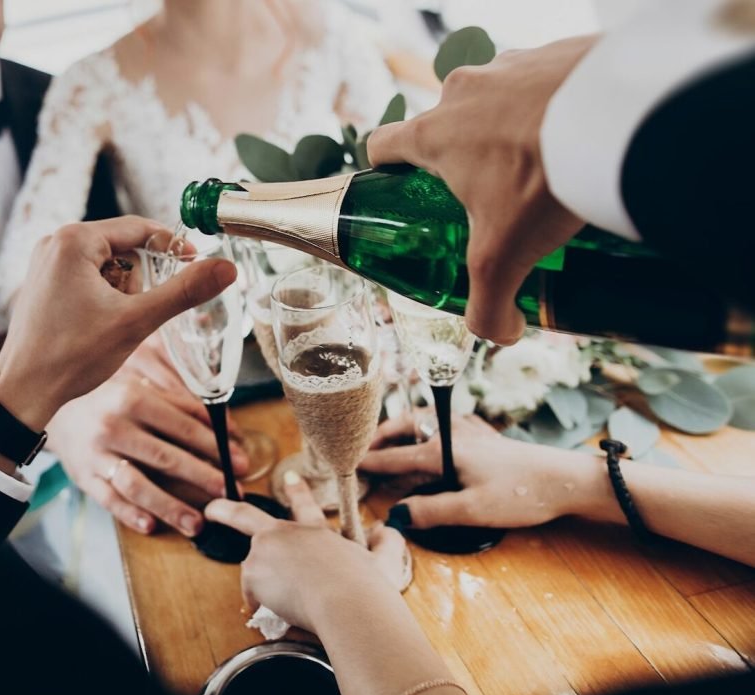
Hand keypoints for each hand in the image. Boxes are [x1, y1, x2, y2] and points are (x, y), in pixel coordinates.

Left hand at [0, 217, 235, 430]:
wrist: (23, 391)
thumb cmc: (72, 355)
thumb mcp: (137, 321)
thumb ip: (184, 291)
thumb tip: (226, 268)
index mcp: (74, 240)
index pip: (139, 228)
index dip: (172, 246)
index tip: (195, 264)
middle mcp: (55, 243)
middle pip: (123, 247)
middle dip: (139, 281)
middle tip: (134, 313)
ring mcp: (46, 263)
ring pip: (108, 265)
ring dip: (122, 293)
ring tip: (110, 324)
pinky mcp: (44, 283)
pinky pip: (88, 278)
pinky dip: (105, 298)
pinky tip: (98, 326)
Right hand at [47, 372, 248, 535]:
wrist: (56, 411)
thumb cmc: (111, 401)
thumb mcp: (144, 391)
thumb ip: (182, 406)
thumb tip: (227, 427)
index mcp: (134, 399)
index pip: (184, 427)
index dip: (216, 447)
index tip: (241, 462)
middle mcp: (115, 426)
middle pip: (166, 458)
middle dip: (204, 478)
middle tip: (231, 494)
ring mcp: (97, 454)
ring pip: (138, 485)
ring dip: (170, 506)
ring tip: (197, 523)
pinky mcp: (84, 477)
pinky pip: (109, 500)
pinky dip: (130, 514)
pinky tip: (152, 526)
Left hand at [205, 475, 407, 631]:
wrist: (348, 601)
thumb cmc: (367, 586)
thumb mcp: (384, 561)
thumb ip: (387, 543)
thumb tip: (389, 529)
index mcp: (316, 532)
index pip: (305, 506)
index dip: (296, 491)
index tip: (290, 478)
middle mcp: (287, 534)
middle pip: (247, 517)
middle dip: (226, 511)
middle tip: (213, 509)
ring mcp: (267, 549)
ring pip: (255, 570)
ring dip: (263, 587)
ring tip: (287, 601)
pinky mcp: (254, 569)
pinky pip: (252, 595)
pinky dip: (261, 605)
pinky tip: (279, 611)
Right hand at [361, 414, 598, 528]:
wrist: (565, 479)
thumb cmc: (520, 494)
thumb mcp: (473, 511)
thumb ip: (432, 511)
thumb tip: (397, 516)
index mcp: (444, 450)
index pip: (396, 456)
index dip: (371, 461)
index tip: (348, 464)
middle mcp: (452, 434)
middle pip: (406, 427)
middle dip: (382, 436)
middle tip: (364, 448)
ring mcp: (469, 432)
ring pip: (425, 424)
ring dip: (403, 433)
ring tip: (389, 446)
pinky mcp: (483, 438)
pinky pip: (444, 428)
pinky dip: (426, 433)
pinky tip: (430, 445)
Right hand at [368, 37, 595, 344]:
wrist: (615, 116)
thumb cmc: (542, 178)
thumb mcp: (503, 256)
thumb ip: (488, 305)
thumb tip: (498, 334)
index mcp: (434, 135)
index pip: (382, 146)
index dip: (387, 172)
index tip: (406, 193)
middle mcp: (463, 93)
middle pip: (445, 127)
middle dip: (464, 160)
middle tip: (494, 196)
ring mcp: (509, 67)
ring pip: (494, 104)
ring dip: (509, 133)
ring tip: (545, 169)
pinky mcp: (555, 55)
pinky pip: (541, 84)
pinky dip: (552, 109)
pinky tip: (576, 140)